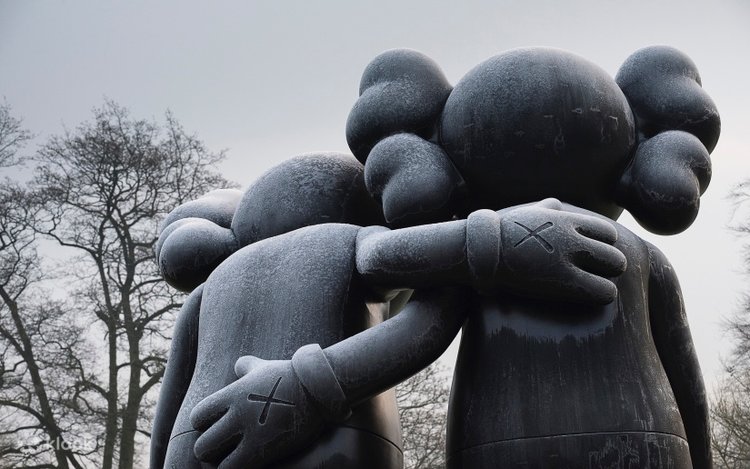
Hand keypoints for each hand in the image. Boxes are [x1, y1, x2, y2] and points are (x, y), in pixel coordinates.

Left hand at [189, 355, 324, 468]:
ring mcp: (249, 432)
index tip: (217, 428)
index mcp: (233, 394)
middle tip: (223, 450)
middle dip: (209, 450)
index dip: (204, 426)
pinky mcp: (263, 450)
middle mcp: (236, 414)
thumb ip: (247, 367)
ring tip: (234, 459)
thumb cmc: (291, 377)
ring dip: (221, 463)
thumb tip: (239, 366)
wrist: (317, 388)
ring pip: (213, 460)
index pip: (198, 416)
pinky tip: (247, 464)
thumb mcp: (264, 368)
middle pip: (202, 444)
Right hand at [468, 198, 626, 303]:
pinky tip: (590, 297)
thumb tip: (555, 204)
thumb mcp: (526, 212)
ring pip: (615, 267)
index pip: (607, 232)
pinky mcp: (563, 281)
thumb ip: (547, 208)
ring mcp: (570, 258)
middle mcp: (573, 237)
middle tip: (594, 277)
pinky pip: (603, 290)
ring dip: (607, 279)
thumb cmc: (499, 233)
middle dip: (608, 266)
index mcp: (566, 220)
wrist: (482, 250)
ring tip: (592, 287)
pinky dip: (602, 294)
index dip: (602, 248)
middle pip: (614, 251)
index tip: (590, 258)